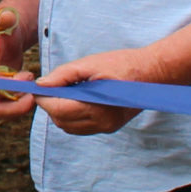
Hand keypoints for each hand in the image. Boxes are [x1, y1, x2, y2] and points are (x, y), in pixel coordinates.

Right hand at [0, 4, 34, 119]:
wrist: (10, 27)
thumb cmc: (7, 22)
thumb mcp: (7, 18)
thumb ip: (6, 19)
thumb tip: (6, 17)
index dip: (9, 86)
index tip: (28, 76)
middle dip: (15, 106)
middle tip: (34, 97)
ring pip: (5, 109)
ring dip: (22, 105)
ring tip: (37, 90)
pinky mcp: (4, 91)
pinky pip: (12, 106)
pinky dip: (25, 102)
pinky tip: (36, 90)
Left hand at [29, 50, 148, 135]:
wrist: (153, 72)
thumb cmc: (122, 64)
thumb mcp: (89, 64)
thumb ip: (62, 75)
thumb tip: (41, 85)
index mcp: (96, 107)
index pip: (57, 110)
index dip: (43, 99)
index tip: (38, 87)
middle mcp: (102, 122)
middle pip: (60, 120)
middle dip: (50, 105)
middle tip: (53, 86)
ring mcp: (107, 127)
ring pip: (68, 126)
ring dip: (60, 111)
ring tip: (67, 91)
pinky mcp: (110, 127)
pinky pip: (81, 127)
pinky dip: (72, 116)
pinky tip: (77, 99)